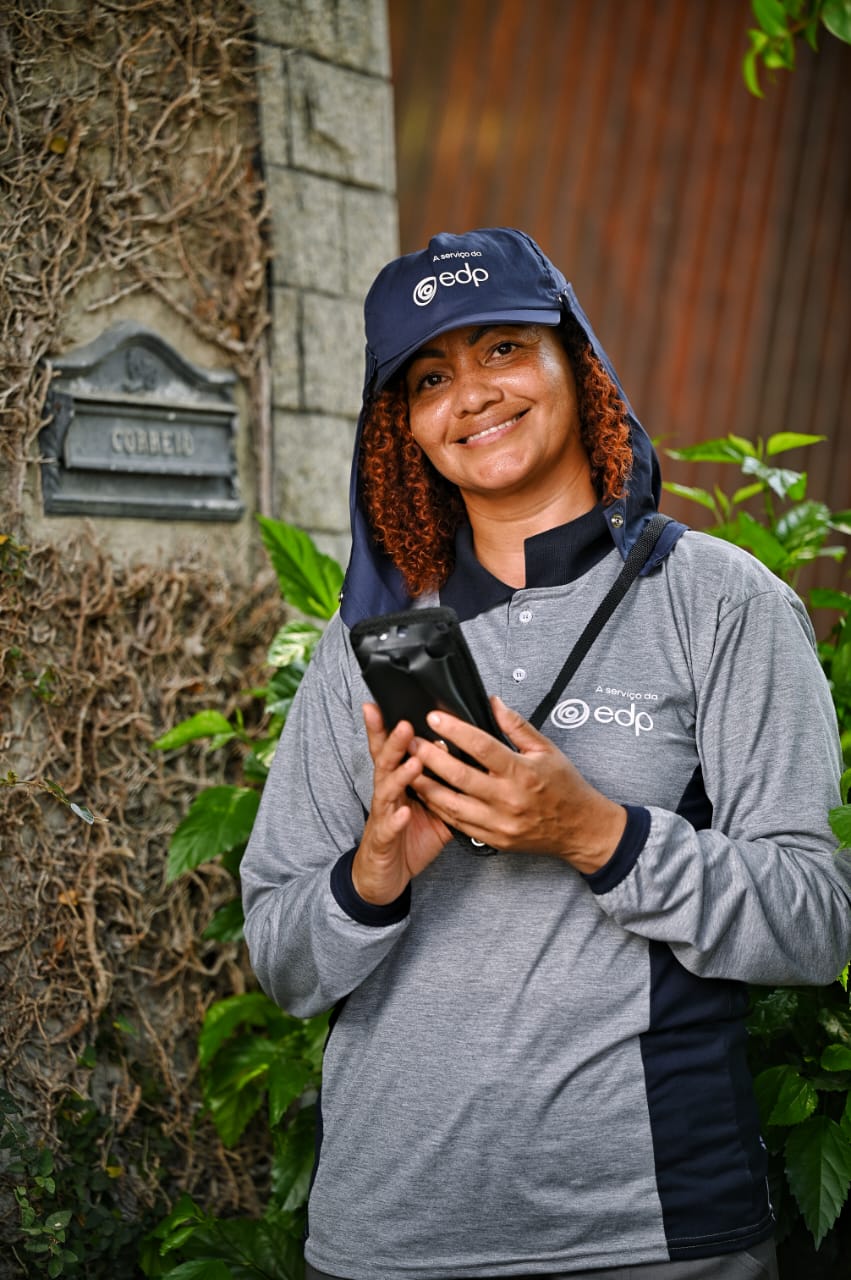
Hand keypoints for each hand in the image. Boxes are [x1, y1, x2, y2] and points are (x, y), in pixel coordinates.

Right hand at [352, 703, 451, 905]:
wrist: (384, 873)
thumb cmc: (408, 836)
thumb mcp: (431, 805)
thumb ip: (445, 782)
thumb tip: (469, 761)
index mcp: (400, 782)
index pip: (394, 749)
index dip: (389, 727)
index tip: (385, 703)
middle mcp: (388, 793)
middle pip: (387, 761)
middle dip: (395, 741)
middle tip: (405, 723)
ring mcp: (383, 814)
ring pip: (387, 789)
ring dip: (399, 774)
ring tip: (413, 761)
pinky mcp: (383, 838)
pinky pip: (390, 827)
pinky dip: (396, 819)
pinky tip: (404, 812)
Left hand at [409, 697, 626, 872]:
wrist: (580, 829)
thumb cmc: (565, 787)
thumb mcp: (546, 750)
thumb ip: (516, 725)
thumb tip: (493, 702)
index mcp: (522, 772)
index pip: (482, 746)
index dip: (455, 730)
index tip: (434, 718)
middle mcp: (509, 799)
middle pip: (459, 775)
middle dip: (430, 756)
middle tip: (410, 741)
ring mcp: (500, 823)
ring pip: (452, 803)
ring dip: (426, 784)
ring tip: (408, 767)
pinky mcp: (494, 839)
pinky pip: (458, 823)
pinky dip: (439, 807)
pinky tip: (426, 793)